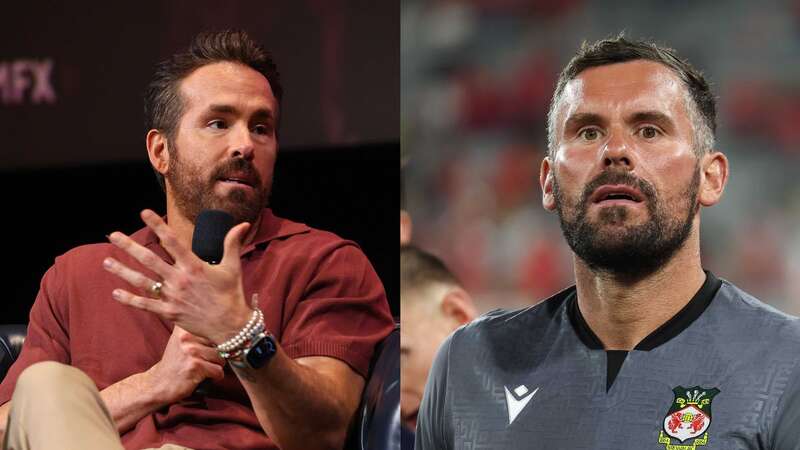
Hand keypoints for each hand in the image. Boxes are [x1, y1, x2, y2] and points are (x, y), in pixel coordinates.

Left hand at [102, 209, 252, 342]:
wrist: (230, 326)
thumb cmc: (232, 295)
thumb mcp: (232, 267)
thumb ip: (232, 244)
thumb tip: (243, 224)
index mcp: (194, 266)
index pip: (172, 241)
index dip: (157, 225)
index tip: (144, 212)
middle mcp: (179, 280)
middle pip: (149, 259)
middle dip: (128, 246)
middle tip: (112, 235)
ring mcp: (172, 297)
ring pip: (142, 281)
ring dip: (122, 271)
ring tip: (106, 261)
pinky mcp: (169, 312)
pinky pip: (145, 305)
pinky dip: (130, 299)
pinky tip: (116, 292)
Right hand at [146, 325, 225, 403]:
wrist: (158, 384)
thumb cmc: (175, 362)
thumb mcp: (181, 341)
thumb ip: (198, 331)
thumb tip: (225, 325)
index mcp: (184, 328)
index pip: (214, 328)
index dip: (217, 339)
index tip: (212, 345)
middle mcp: (187, 337)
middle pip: (220, 343)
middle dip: (217, 353)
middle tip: (205, 360)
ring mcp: (191, 351)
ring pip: (221, 357)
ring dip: (216, 366)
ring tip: (203, 368)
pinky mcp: (196, 366)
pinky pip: (219, 370)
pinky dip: (215, 376)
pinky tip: (204, 376)